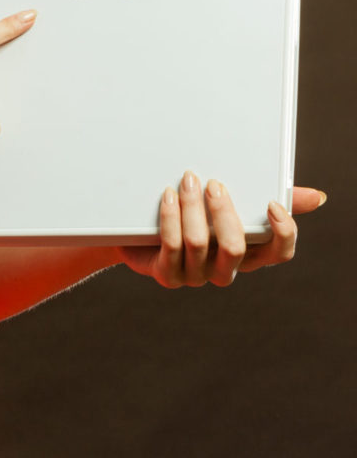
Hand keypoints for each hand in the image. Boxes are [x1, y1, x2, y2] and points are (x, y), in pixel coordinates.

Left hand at [116, 171, 326, 286]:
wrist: (140, 235)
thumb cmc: (194, 218)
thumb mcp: (230, 205)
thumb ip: (269, 198)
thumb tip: (317, 198)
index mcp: (248, 253)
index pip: (279, 254)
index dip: (282, 233)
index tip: (271, 204)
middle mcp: (225, 270)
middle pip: (235, 247)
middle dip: (224, 211)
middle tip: (213, 184)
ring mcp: (196, 276)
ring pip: (198, 243)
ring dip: (192, 208)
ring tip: (187, 181)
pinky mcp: (167, 275)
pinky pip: (171, 245)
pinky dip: (170, 216)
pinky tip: (168, 196)